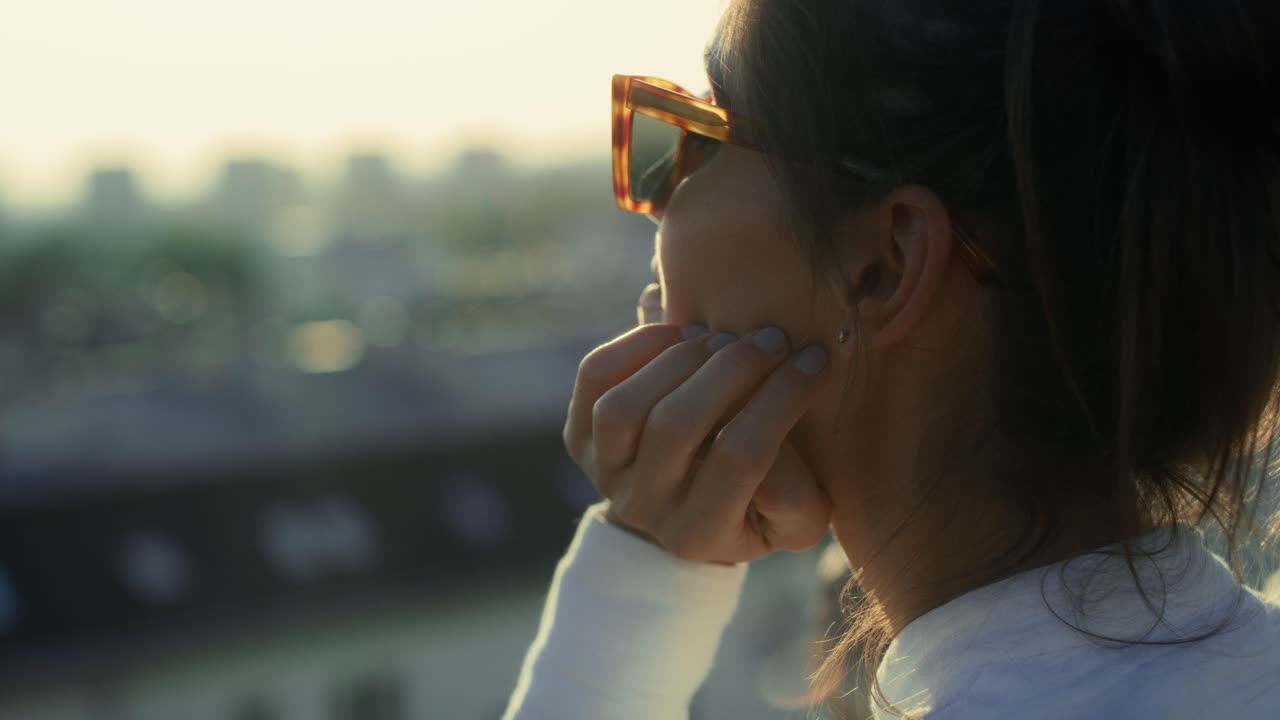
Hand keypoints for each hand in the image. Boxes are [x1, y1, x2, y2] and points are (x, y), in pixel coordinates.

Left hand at [563, 321, 832, 564]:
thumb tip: (778, 440)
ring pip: (627, 406)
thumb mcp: (795, 519)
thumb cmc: (758, 507)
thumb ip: (797, 496)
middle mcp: (642, 508)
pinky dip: (638, 345)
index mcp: (701, 536)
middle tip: (774, 338)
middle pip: (677, 427)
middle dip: (733, 369)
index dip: (781, 400)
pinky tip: (684, 334)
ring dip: (682, 359)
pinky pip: (595, 378)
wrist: (688, 509)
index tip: (814, 359)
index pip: (742, 459)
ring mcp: (602, 472)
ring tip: (724, 338)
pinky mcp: (578, 435)